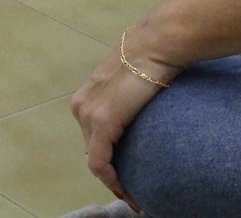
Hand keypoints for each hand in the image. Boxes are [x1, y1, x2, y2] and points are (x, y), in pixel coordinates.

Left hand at [71, 35, 178, 204]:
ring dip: (113, 179)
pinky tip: (127, 193)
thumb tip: (141, 100)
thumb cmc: (152, 55)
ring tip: (132, 195)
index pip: (93, 135)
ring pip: (97, 159)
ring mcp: (89, 114)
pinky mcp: (102, 124)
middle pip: (94, 148)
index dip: (107, 157)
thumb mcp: (132, 77)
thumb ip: (127, 93)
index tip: (123, 174)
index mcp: (88, 94)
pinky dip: (112, 181)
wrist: (158, 45)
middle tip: (131, 189)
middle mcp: (82, 105)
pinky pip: (101, 164)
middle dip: (112, 170)